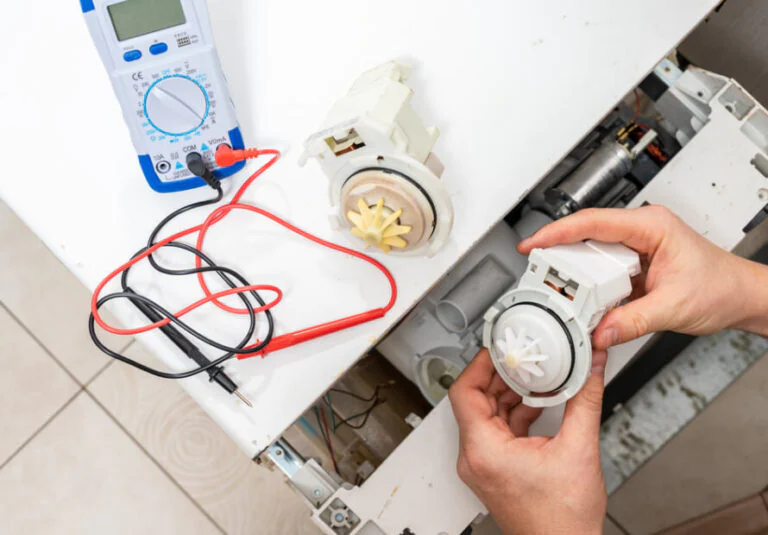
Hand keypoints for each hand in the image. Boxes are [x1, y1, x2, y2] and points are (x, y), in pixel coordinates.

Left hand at [449, 349, 607, 534]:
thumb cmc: (563, 520)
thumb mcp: (579, 449)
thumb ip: (585, 399)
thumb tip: (591, 367)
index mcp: (484, 450)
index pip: (464, 392)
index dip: (480, 364)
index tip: (497, 349)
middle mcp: (475, 458)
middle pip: (474, 400)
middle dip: (500, 376)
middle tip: (521, 356)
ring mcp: (483, 465)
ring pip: (486, 414)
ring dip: (508, 394)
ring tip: (533, 376)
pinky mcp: (494, 469)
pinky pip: (496, 430)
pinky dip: (513, 413)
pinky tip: (537, 403)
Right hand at [518, 206, 767, 348]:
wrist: (741, 296)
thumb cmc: (721, 288)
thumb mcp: (673, 308)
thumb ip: (632, 321)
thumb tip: (597, 332)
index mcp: (651, 226)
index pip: (592, 222)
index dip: (557, 232)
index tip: (532, 243)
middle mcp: (640, 231)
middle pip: (585, 236)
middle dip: (557, 253)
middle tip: (536, 272)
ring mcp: (635, 247)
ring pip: (590, 253)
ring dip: (572, 271)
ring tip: (555, 288)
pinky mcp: (632, 264)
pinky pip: (600, 270)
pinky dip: (586, 285)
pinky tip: (579, 298)